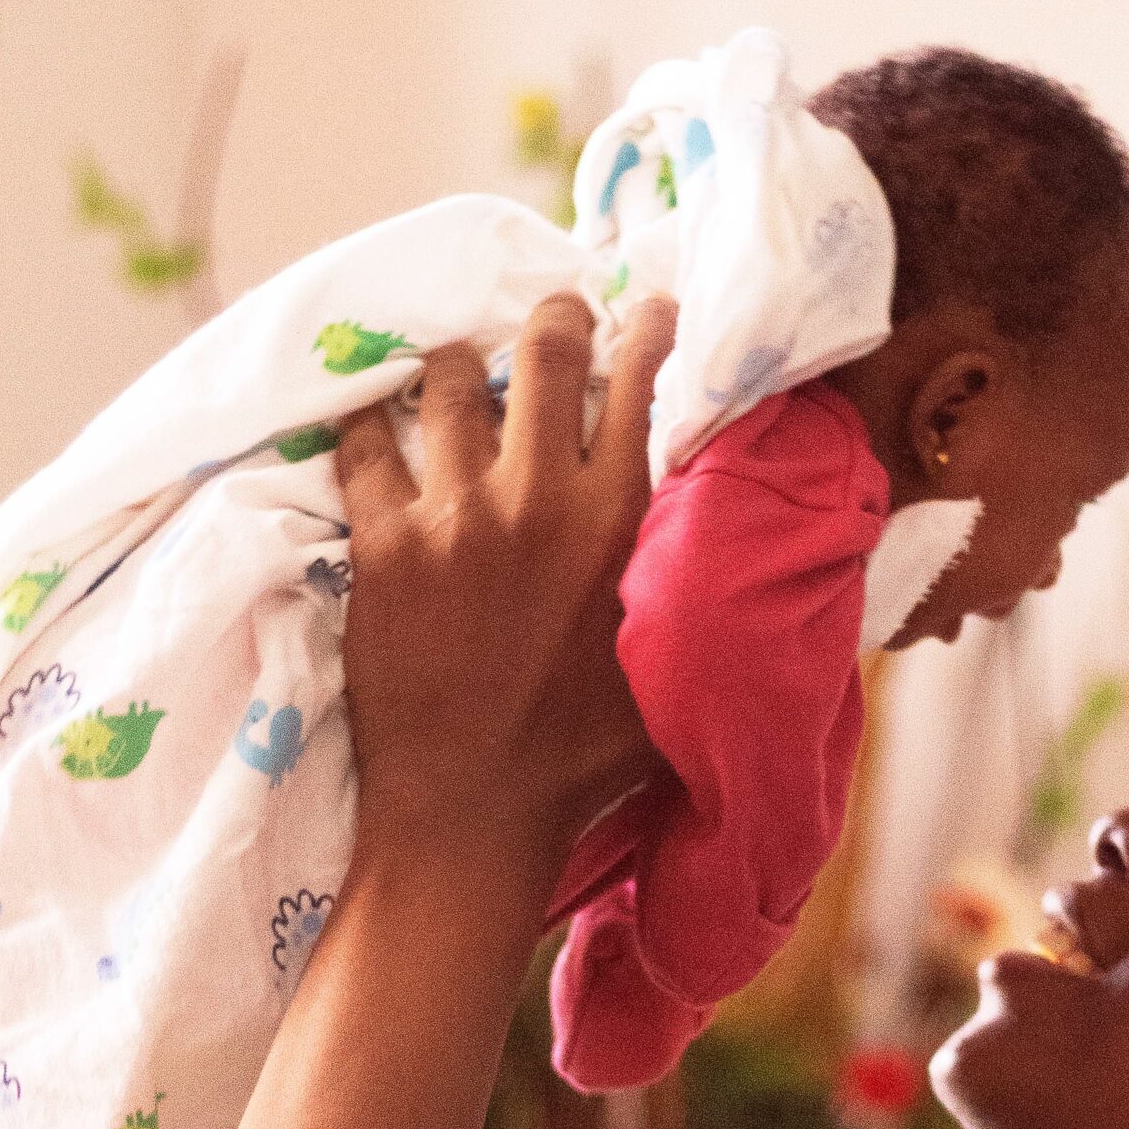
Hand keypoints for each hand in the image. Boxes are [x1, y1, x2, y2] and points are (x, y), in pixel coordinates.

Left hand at [333, 292, 676, 872]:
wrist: (474, 813)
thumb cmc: (585, 758)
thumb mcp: (673, 664)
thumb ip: (703, 590)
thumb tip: (766, 556)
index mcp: (621, 520)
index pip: (641, 380)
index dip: (646, 329)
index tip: (645, 314)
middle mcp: (539, 497)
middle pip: (546, 348)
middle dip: (554, 319)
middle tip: (552, 323)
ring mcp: (453, 514)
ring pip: (446, 380)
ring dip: (457, 371)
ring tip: (458, 384)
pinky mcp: (382, 544)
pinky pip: (362, 446)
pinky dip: (368, 430)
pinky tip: (376, 433)